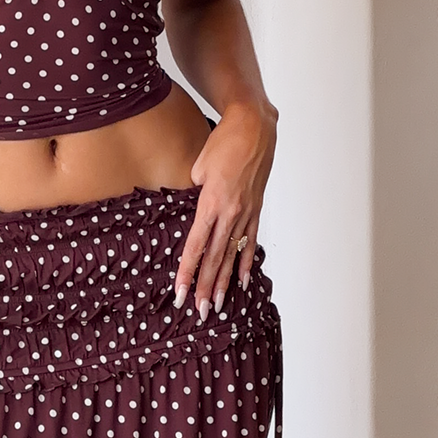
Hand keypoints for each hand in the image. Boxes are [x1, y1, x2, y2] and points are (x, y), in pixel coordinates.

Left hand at [174, 99, 276, 320]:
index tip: (181, 292)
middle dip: (206, 286)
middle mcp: (230, 213)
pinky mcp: (257, 209)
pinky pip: (250, 241)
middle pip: (214, 257)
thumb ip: (196, 194)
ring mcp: (246, 213)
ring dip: (225, 281)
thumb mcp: (199, 167)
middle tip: (200, 311)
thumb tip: (196, 211)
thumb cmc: (224, 142)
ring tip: (219, 305)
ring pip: (232, 254)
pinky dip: (246, 262)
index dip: (188, 271)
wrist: (255, 126)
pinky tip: (243, 281)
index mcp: (211, 203)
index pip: (196, 245)